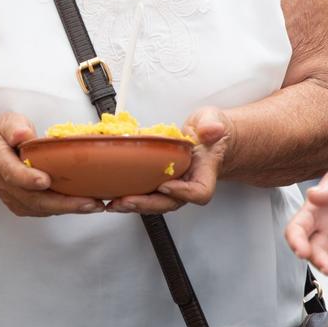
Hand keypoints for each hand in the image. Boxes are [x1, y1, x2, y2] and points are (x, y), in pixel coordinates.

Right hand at [0, 112, 107, 216]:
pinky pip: (44, 210)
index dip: (27, 178)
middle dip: (61, 203)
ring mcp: (13, 197)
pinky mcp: (23, 205)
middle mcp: (4, 183)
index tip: (45, 180)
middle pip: (32, 198)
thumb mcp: (5, 122)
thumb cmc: (1, 137)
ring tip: (93, 205)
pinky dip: (64, 209)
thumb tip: (23, 134)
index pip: (11, 172)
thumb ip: (14, 127)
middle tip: (87, 202)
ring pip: (41, 208)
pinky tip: (83, 205)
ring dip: (68, 208)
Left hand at [107, 106, 229, 214]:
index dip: (182, 193)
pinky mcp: (161, 183)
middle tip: (126, 200)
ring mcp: (174, 186)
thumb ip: (212, 124)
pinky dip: (131, 197)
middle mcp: (188, 184)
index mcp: (204, 172)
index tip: (165, 185)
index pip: (199, 192)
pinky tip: (114, 197)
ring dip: (135, 205)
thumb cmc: (210, 131)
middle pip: (171, 203)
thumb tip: (210, 130)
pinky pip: (147, 195)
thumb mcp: (213, 120)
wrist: (207, 137)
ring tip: (115, 203)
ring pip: (156, 203)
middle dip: (147, 204)